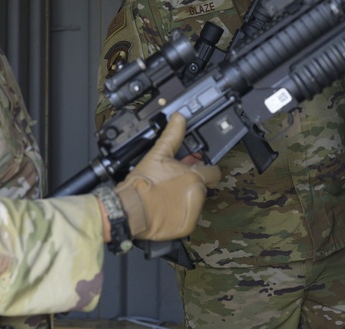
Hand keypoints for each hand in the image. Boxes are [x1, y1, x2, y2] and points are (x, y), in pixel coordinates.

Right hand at [114, 113, 220, 240]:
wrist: (130, 209)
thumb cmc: (144, 182)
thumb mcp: (158, 154)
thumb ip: (172, 135)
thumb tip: (179, 118)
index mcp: (195, 177)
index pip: (214, 172)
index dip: (206, 169)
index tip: (197, 169)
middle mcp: (198, 196)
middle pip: (201, 187)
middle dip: (190, 184)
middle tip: (173, 182)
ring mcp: (193, 213)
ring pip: (194, 203)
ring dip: (185, 199)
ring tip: (166, 196)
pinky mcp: (185, 227)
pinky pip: (187, 219)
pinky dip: (179, 215)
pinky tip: (165, 208)